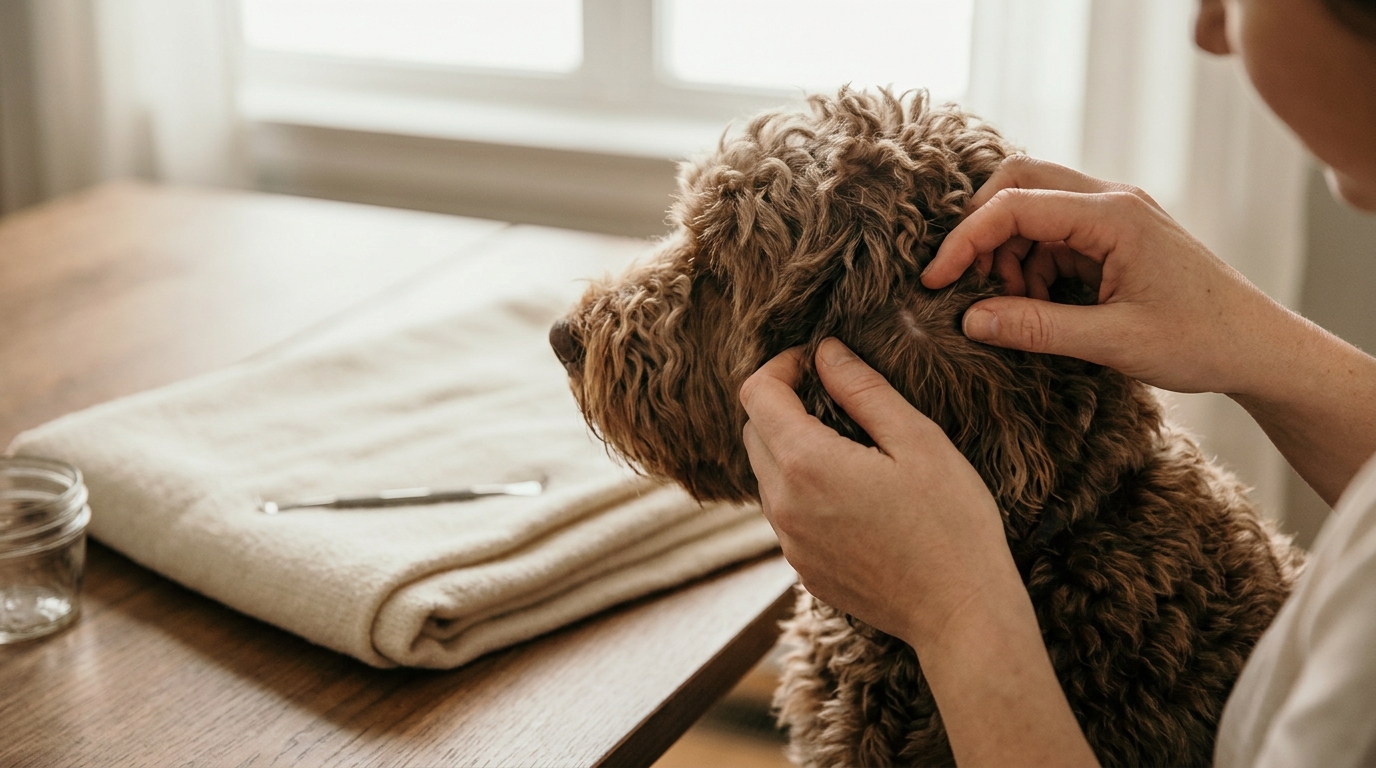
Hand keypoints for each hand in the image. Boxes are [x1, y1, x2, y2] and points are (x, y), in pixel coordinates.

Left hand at [739, 338, 1022, 652]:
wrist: (961, 615)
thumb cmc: (952, 524)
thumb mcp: (918, 440)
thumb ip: (864, 389)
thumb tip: (825, 351)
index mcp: (806, 464)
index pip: (756, 394)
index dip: (781, 365)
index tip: (816, 361)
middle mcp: (784, 506)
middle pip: (753, 433)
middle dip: (782, 404)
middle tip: (833, 396)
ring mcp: (790, 544)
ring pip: (766, 476)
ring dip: (791, 448)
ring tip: (847, 444)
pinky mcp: (803, 569)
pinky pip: (786, 514)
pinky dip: (803, 490)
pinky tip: (853, 493)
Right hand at [921, 155, 1295, 396]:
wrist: (1258, 347)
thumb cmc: (1200, 341)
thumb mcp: (1112, 342)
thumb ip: (1036, 327)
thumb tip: (970, 319)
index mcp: (1113, 215)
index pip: (1015, 205)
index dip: (965, 240)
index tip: (936, 280)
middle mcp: (1112, 200)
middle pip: (1018, 182)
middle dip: (981, 230)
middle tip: (967, 282)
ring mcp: (1115, 214)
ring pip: (1032, 207)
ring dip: (1007, 252)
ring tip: (1013, 306)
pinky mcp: (1115, 235)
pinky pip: (1053, 232)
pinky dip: (1031, 263)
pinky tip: (1037, 304)